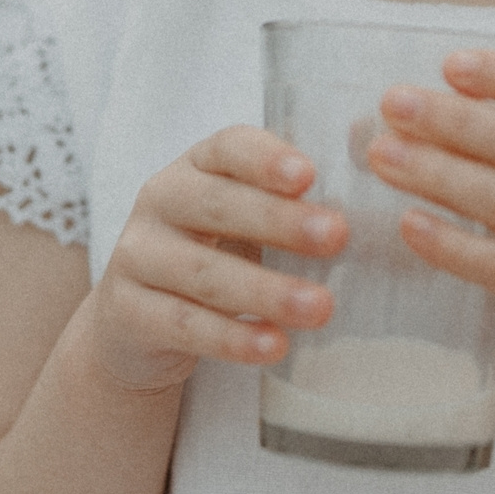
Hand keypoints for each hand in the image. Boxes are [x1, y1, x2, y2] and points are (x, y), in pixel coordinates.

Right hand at [97, 125, 347, 392]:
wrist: (136, 322)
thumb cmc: (217, 252)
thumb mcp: (246, 216)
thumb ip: (292, 194)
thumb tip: (367, 148)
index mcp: (195, 166)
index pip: (226, 147)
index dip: (265, 158)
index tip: (309, 175)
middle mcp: (160, 200)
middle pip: (218, 205)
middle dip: (279, 221)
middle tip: (337, 236)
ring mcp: (136, 256)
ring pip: (205, 272)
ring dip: (266, 290)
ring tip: (320, 307)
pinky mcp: (126, 312)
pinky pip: (184, 324)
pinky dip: (232, 338)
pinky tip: (274, 346)